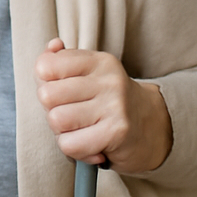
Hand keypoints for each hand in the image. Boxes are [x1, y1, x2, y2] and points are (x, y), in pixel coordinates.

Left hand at [34, 39, 173, 174]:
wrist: (153, 129)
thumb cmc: (108, 102)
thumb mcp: (88, 75)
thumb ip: (61, 61)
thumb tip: (52, 46)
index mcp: (97, 61)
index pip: (45, 66)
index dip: (44, 85)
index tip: (62, 94)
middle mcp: (108, 79)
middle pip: (46, 96)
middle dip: (52, 112)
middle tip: (73, 117)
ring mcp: (115, 104)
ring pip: (56, 120)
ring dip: (63, 133)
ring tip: (82, 131)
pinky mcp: (117, 132)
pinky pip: (70, 144)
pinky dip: (75, 151)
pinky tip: (92, 147)